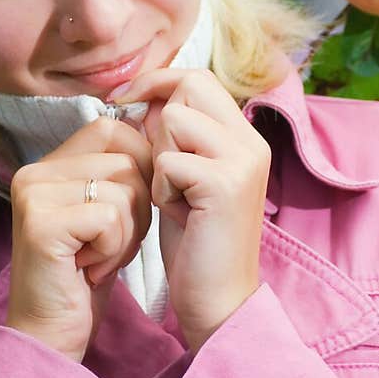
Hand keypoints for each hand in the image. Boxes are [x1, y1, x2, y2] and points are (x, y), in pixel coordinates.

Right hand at [5, 116, 152, 361]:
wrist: (53, 334)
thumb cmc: (86, 276)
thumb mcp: (108, 215)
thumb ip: (121, 174)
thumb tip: (162, 136)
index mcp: (49, 163)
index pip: (113, 129)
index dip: (141, 167)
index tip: (127, 214)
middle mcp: (35, 171)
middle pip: (126, 160)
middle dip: (137, 208)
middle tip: (110, 244)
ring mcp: (34, 195)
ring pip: (123, 189)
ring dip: (127, 233)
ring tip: (98, 258)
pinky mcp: (41, 223)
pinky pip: (110, 217)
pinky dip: (115, 249)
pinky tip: (91, 269)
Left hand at [110, 68, 270, 351]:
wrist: (218, 299)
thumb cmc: (196, 243)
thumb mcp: (184, 178)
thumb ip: (174, 138)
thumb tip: (145, 100)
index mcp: (245, 137)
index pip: (198, 78)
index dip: (158, 83)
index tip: (127, 102)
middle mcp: (252, 142)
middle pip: (190, 86)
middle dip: (159, 121)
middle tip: (158, 166)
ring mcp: (243, 160)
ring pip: (175, 120)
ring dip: (159, 158)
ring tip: (173, 196)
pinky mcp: (225, 184)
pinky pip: (168, 161)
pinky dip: (161, 188)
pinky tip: (178, 215)